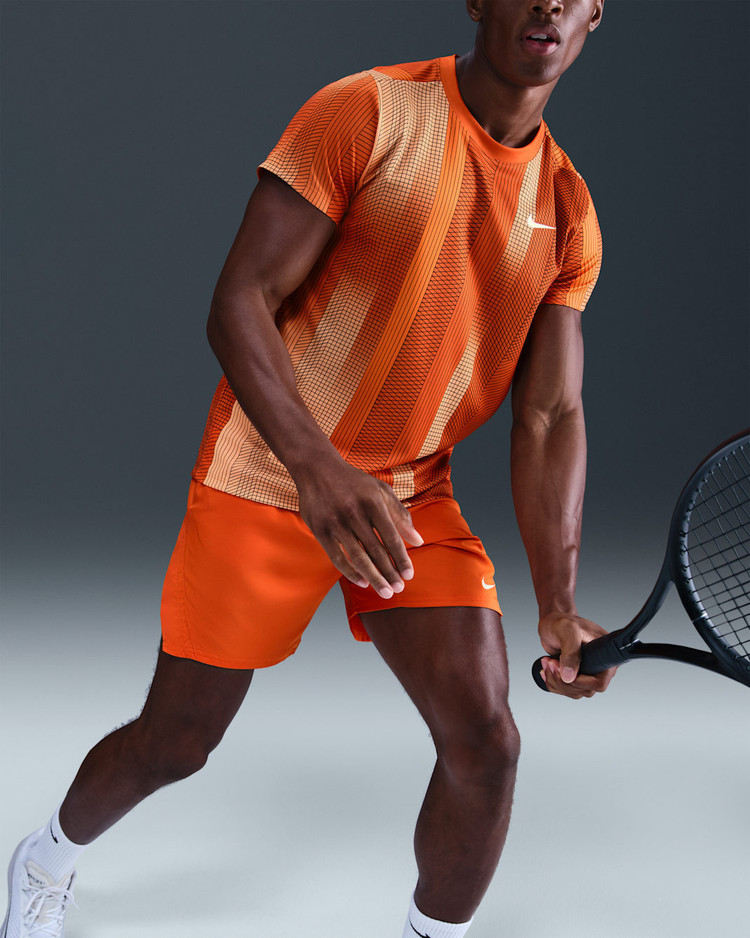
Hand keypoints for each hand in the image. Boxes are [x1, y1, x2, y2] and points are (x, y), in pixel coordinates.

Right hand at [295, 455, 422, 598]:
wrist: (317, 469)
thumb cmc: (354, 482)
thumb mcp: (381, 491)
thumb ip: (400, 515)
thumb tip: (418, 541)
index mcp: (373, 502)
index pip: (391, 537)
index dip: (401, 558)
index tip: (409, 575)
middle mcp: (355, 513)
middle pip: (376, 551)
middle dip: (389, 572)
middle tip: (398, 589)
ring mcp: (336, 523)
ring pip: (358, 557)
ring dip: (374, 578)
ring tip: (385, 592)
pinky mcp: (321, 531)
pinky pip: (337, 558)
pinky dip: (350, 572)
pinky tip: (362, 582)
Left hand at [537, 612, 616, 698]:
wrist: (552, 623)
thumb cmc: (561, 621)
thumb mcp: (567, 631)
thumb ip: (570, 652)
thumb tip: (569, 677)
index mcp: (605, 655)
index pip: (599, 682)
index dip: (579, 681)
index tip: (562, 668)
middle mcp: (600, 666)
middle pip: (585, 690)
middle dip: (562, 680)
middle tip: (550, 663)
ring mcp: (588, 672)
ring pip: (575, 692)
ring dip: (556, 681)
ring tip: (547, 662)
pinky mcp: (576, 675)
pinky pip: (567, 690)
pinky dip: (553, 683)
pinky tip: (547, 669)